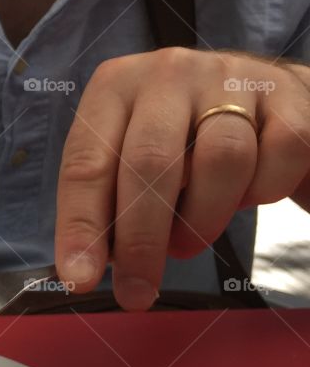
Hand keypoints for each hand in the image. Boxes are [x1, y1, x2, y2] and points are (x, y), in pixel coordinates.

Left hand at [54, 48, 309, 309]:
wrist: (268, 96)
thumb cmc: (185, 138)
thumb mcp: (134, 157)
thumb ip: (110, 202)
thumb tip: (84, 268)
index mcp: (116, 87)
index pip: (87, 162)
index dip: (81, 225)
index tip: (79, 278)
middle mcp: (169, 73)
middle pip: (150, 162)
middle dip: (141, 240)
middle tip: (138, 292)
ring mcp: (231, 78)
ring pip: (221, 159)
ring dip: (204, 218)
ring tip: (193, 238)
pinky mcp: (287, 95)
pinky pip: (278, 155)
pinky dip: (262, 191)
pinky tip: (248, 194)